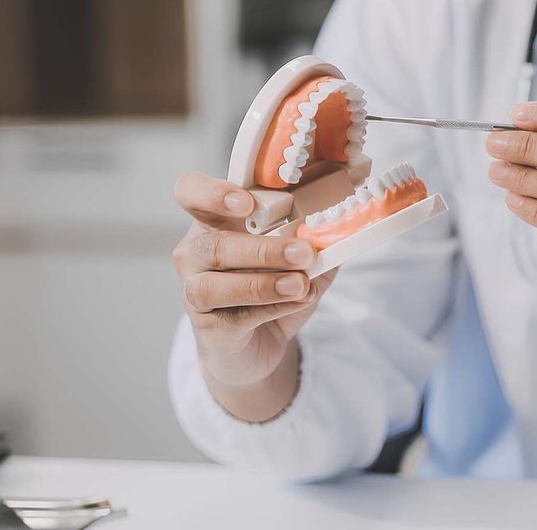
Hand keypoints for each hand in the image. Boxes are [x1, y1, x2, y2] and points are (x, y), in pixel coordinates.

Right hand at [172, 172, 335, 420]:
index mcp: (215, 222)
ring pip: (213, 285)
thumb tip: (345, 224)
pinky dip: (271, 306)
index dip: (212, 193)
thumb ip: (316, 239)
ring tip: (300, 283)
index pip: (191, 192)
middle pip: (212, 244)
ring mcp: (195, 291)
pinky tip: (297, 300)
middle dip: (261, 249)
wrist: (259, 345)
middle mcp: (195, 253)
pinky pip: (234, 315)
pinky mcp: (208, 327)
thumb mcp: (300, 257)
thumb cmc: (274, 289)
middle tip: (303, 253)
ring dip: (263, 282)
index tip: (247, 203)